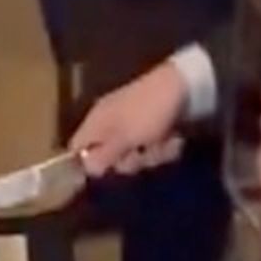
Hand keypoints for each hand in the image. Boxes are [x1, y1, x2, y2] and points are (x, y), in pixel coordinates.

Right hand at [68, 61, 188, 176]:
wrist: (184, 87)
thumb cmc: (147, 113)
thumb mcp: (124, 138)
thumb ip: (104, 155)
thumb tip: (86, 169)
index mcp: (96, 122)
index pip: (77, 147)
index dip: (84, 162)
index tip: (102, 173)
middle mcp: (110, 124)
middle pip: (110, 157)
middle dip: (129, 161)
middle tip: (141, 154)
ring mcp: (133, 125)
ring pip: (135, 154)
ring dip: (152, 155)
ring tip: (164, 144)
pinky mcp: (153, 126)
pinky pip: (152, 147)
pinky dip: (163, 146)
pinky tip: (173, 139)